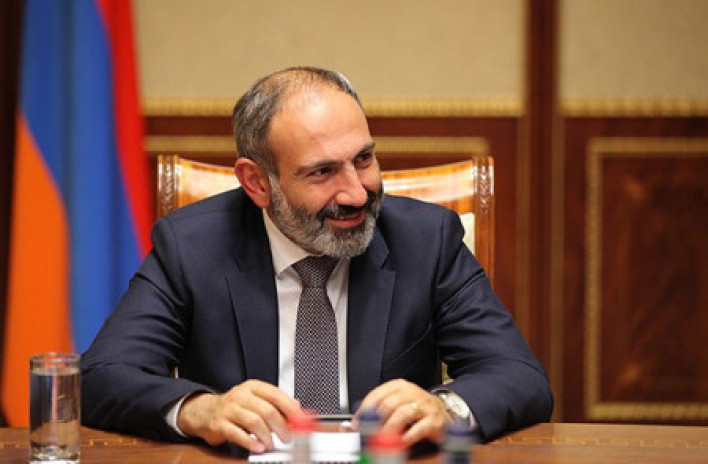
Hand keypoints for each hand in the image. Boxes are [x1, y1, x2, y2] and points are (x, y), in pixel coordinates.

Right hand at [176, 380, 301, 452]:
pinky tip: (258, 447)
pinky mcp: (219, 424)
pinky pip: (238, 434)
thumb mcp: (255, 399)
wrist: (204, 411)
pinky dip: (251, 442)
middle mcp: (240, 395)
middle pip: (267, 410)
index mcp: (252, 387)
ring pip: (254, 422)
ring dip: (267, 436)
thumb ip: (275, 403)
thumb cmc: (234, 406)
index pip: (276, 395)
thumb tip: (297, 407)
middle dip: (281, 426)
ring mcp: (229, 409)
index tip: (299, 420)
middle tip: (287, 437)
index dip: (290, 409)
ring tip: (271, 444)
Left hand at [354, 379, 451, 444]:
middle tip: (368, 433)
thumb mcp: (397, 404)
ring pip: (403, 413)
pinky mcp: (435, 419)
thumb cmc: (416, 408)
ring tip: (383, 439)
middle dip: (376, 421)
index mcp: (399, 386)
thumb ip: (379, 410)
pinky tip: (401, 442)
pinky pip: (420, 428)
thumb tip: (356, 423)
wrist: (443, 412)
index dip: (364, 411)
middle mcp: (411, 392)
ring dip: (390, 428)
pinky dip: (408, 436)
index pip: (377, 395)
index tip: (357, 424)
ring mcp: (424, 405)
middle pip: (388, 404)